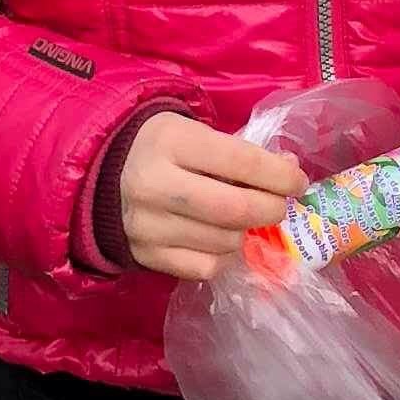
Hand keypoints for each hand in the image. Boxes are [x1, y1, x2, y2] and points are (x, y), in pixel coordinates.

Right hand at [116, 113, 304, 279]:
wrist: (101, 172)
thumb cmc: (161, 146)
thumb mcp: (194, 132)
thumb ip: (240, 152)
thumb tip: (289, 172)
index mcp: (172, 141)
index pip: (242, 162)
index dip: (280, 176)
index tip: (298, 182)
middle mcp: (155, 185)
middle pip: (235, 209)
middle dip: (270, 210)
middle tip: (278, 206)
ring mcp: (147, 225)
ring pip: (223, 242)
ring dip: (246, 233)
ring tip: (241, 219)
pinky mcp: (145, 255)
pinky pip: (204, 268)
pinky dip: (223, 257)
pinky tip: (219, 239)